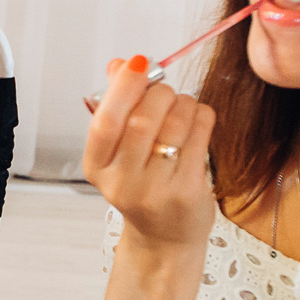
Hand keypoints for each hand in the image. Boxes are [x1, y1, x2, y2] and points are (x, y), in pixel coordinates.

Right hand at [81, 57, 216, 251]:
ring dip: (183, 102)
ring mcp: (155, 190)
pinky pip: (199, 135)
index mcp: (97, 167)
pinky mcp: (187, 191)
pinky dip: (201, 116)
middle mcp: (122, 182)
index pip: (104, 121)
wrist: (164, 236)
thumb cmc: (142, 186)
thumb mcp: (119, 150)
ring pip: (174, 124)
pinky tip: (197, 120)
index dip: (122, 87)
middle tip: (164, 92)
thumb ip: (117, 105)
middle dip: (159, 93)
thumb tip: (119, 64)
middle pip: (142, 119)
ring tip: (182, 107)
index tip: (138, 62)